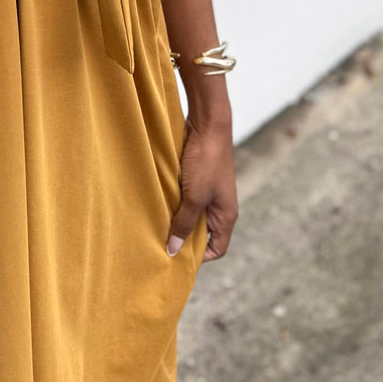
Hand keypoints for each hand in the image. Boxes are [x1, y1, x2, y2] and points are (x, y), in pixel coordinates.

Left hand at [165, 114, 237, 261]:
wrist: (208, 124)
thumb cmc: (206, 161)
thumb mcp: (194, 197)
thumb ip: (184, 224)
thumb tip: (173, 251)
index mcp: (226, 216)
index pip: (218, 249)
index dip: (200, 257)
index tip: (176, 258)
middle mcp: (220, 206)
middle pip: (203, 233)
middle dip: (184, 238)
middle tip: (161, 242)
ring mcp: (210, 191)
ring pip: (193, 214)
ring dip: (177, 218)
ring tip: (156, 223)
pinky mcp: (199, 177)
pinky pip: (187, 197)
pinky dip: (175, 202)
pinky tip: (158, 201)